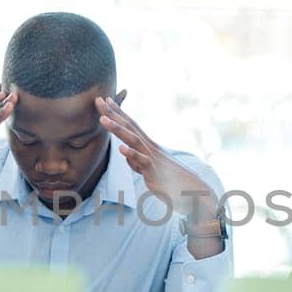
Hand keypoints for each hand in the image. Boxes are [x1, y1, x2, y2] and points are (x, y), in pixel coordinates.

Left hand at [95, 94, 215, 218]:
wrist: (193, 191)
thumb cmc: (171, 181)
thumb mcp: (149, 169)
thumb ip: (137, 161)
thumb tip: (126, 155)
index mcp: (149, 146)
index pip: (131, 125)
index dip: (118, 112)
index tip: (105, 99)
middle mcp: (150, 148)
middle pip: (130, 127)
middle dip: (113, 113)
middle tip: (98, 99)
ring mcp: (153, 158)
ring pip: (133, 140)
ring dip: (118, 129)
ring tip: (102, 119)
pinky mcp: (155, 172)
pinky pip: (143, 162)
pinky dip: (132, 155)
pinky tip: (121, 149)